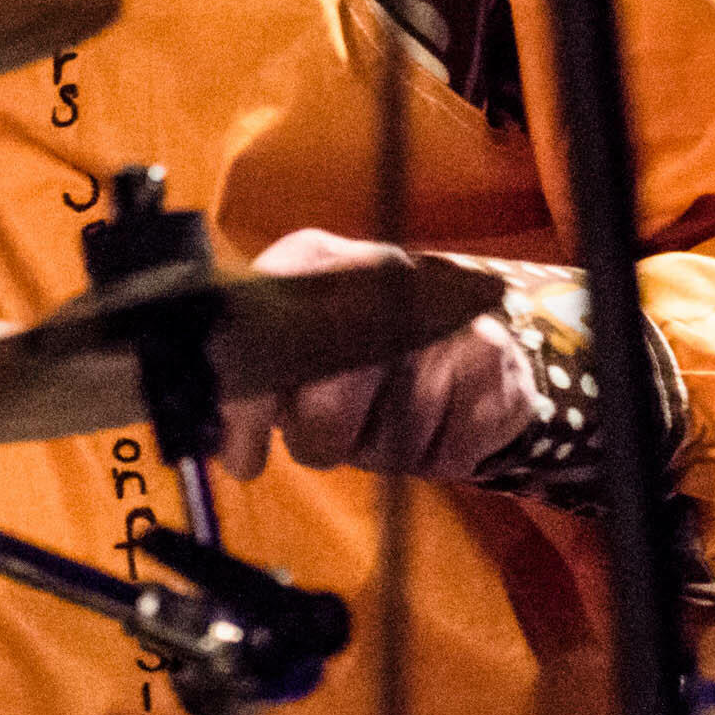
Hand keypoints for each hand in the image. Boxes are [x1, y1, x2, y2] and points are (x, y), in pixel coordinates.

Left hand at [219, 229, 542, 481]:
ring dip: (377, 447)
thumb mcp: (301, 346)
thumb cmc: (366, 353)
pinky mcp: (492, 367)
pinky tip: (432, 422)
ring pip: (385, 439)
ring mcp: (441, 319)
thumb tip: (223, 441)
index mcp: (317, 259)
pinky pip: (439, 452)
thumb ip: (254, 379)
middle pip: (324, 406)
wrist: (475, 337)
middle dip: (318, 438)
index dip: (248, 406)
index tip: (241, 455)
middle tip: (324, 434)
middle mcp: (384, 275)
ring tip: (385, 415)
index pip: (263, 336)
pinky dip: (429, 454)